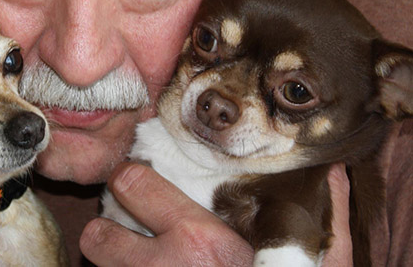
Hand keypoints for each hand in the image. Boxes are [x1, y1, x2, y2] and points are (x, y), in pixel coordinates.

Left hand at [80, 162, 353, 266]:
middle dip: (108, 227)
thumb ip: (322, 213)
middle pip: (98, 233)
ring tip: (130, 259)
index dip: (131, 179)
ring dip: (111, 261)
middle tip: (123, 226)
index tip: (137, 180)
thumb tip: (329, 169)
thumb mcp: (320, 262)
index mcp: (200, 239)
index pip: (132, 183)